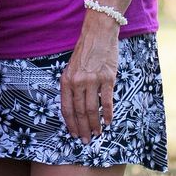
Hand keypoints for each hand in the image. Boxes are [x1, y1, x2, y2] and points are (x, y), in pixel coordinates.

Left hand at [61, 20, 118, 141]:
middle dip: (82, 129)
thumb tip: (74, 108)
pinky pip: (107, 101)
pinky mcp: (107, 79)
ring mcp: (93, 81)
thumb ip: (71, 86)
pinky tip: (108, 122)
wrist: (98, 34)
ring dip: (95, 124)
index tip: (73, 134)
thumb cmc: (84, 52)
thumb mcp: (70, 68)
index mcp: (66, 80)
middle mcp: (78, 82)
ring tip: (97, 134)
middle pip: (79, 112)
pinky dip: (108, 114)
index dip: (70, 123)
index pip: (66, 108)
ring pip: (93, 109)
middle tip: (86, 140)